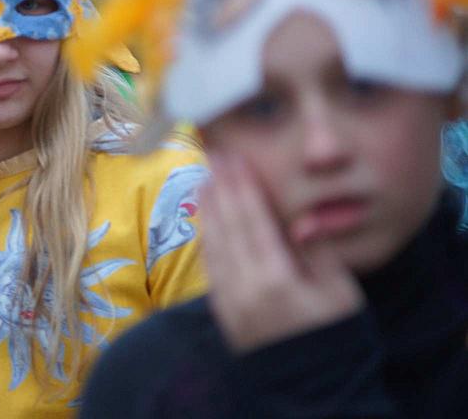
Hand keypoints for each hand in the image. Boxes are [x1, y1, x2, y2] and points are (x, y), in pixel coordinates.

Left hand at [201, 157, 364, 352]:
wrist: (313, 389)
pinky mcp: (222, 312)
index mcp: (276, 279)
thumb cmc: (336, 335)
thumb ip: (317, 252)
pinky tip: (207, 220)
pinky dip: (207, 238)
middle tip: (215, 156)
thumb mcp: (340, 293)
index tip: (235, 157)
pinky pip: (210, 266)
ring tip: (205, 178)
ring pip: (212, 244)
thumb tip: (300, 218)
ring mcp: (228, 301)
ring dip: (208, 209)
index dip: (242, 186)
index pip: (253, 220)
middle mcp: (244, 288)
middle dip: (221, 188)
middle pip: (228, 226)